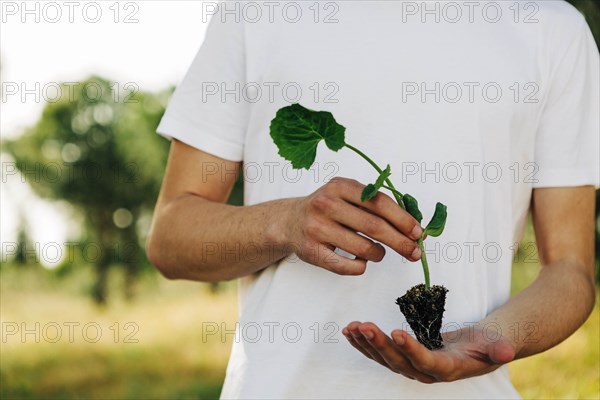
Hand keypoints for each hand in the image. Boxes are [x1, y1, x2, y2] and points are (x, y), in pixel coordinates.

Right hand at [284, 177, 422, 274]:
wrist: (288, 221)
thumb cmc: (326, 208)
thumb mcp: (345, 194)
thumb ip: (373, 204)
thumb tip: (411, 226)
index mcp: (340, 186)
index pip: (379, 202)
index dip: (402, 219)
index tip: (417, 232)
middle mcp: (326, 205)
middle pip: (374, 227)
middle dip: (400, 242)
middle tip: (415, 252)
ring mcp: (317, 228)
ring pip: (363, 248)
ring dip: (379, 254)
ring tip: (379, 253)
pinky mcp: (311, 251)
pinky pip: (346, 266)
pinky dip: (361, 266)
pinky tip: (362, 261)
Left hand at [342, 321, 514, 383]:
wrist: (478, 348)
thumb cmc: (487, 344)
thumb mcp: (496, 343)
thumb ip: (498, 348)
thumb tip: (507, 352)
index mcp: (447, 368)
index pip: (426, 361)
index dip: (411, 349)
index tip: (396, 332)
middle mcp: (425, 372)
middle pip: (399, 362)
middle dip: (379, 344)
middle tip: (364, 325)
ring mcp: (412, 366)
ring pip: (385, 358)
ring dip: (367, 343)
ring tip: (352, 327)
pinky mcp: (403, 358)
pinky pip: (380, 352)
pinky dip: (364, 342)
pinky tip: (351, 331)